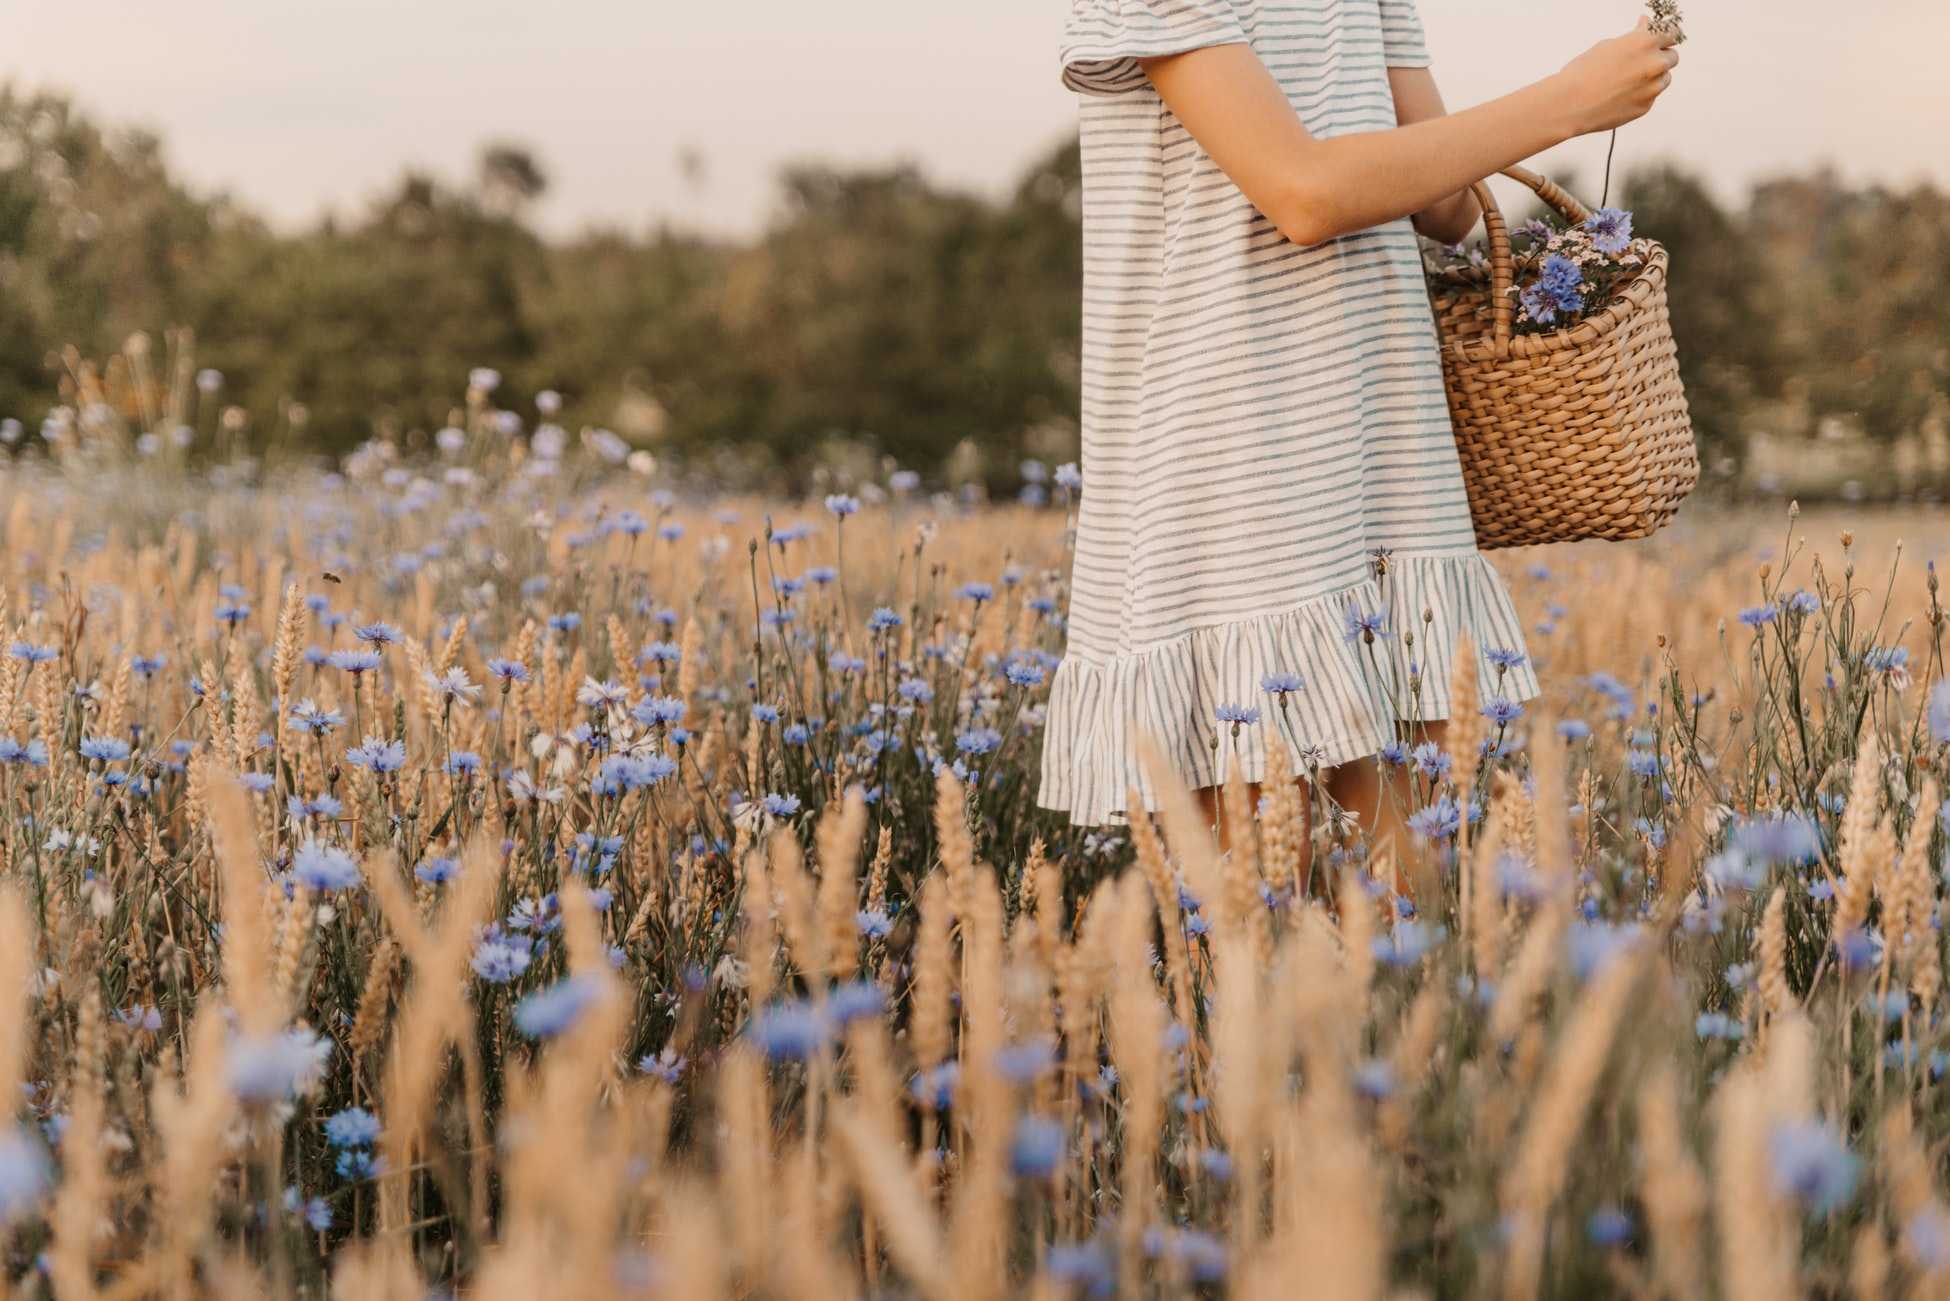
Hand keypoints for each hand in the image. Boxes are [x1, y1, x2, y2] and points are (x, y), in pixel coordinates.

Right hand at [1551, 18, 1680, 136]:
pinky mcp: (1645, 107)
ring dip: (1653, 77)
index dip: (1663, 37)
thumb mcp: (1607, 46)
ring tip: (1627, 81)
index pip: (1672, 33)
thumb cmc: (1582, 73)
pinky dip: (1641, 94)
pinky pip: (1650, 97)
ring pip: (1664, 79)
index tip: (1659, 40)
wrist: (1568, 104)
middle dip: (1660, 57)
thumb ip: (1633, 38)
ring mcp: (1652, 88)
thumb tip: (1644, 29)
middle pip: (1672, 57)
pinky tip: (1621, 94)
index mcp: (1646, 42)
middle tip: (1642, 61)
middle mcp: (1654, 64)